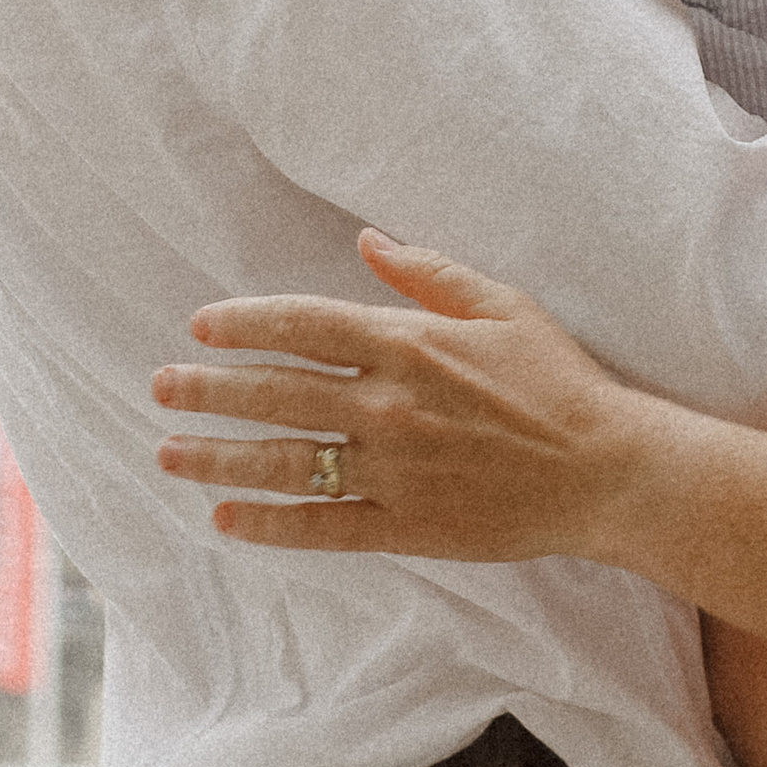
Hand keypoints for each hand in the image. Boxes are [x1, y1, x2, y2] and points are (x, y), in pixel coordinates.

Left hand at [152, 234, 651, 563]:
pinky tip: (229, 517)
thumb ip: (428, 273)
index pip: (305, 326)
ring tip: (170, 453)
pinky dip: (271, 523)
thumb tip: (368, 241)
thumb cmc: (558, 380)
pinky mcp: (406, 525)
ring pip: (287, 462)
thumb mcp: (502, 303)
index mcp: (409, 344)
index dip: (246, 324)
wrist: (606, 470)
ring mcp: (394, 470)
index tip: (201, 326)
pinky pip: (323, 525)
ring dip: (220, 457)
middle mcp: (389, 406)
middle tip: (159, 388)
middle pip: (278, 394)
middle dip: (210, 390)